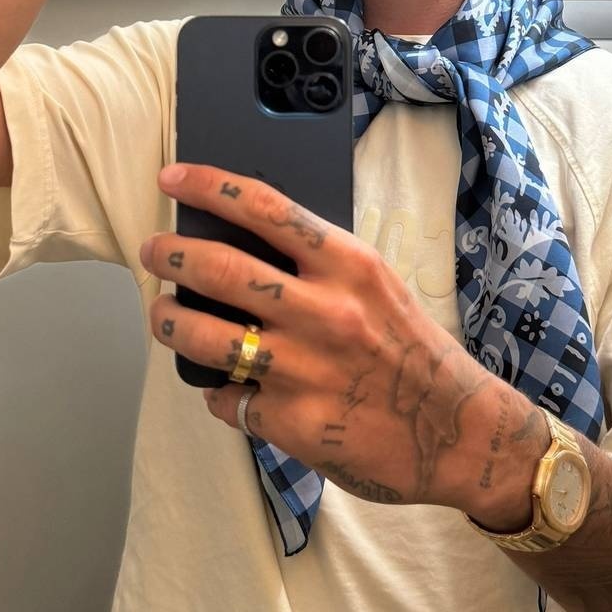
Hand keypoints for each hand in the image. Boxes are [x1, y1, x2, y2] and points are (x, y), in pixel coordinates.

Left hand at [139, 162, 543, 520]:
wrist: (458, 433)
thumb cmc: (415, 354)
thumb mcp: (378, 288)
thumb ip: (322, 267)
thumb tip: (250, 246)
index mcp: (349, 266)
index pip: (266, 209)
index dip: (210, 187)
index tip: (174, 178)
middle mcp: (324, 312)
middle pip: (220, 269)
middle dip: (172, 253)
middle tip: (153, 249)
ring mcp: (304, 369)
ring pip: (206, 338)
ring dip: (171, 323)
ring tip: (163, 317)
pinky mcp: (292, 422)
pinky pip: (229, 400)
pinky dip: (221, 393)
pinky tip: (230, 390)